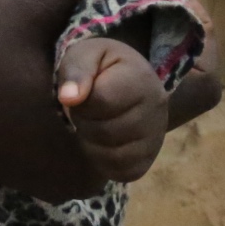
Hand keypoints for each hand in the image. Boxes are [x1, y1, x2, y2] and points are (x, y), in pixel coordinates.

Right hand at [0, 0, 175, 203]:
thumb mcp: (23, 2)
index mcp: (101, 141)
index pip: (193, 93)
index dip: (191, 38)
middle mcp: (92, 172)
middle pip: (164, 104)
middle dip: (155, 50)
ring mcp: (64, 176)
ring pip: (129, 115)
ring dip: (123, 67)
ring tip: (91, 17)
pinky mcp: (38, 169)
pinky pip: (92, 127)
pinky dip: (91, 89)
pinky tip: (61, 48)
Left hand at [55, 37, 167, 182]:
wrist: (127, 81)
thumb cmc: (101, 66)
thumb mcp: (86, 54)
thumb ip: (76, 71)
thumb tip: (68, 98)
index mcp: (141, 78)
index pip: (102, 100)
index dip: (81, 100)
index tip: (80, 93)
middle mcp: (156, 110)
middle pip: (106, 131)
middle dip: (84, 121)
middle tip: (84, 109)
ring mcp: (156, 138)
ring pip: (114, 156)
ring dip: (91, 142)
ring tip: (91, 123)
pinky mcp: (148, 160)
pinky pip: (121, 172)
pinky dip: (102, 160)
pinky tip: (99, 141)